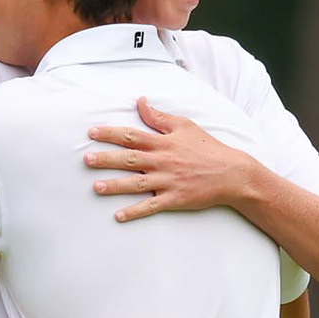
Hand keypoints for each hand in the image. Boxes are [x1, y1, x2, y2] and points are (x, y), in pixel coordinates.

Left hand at [85, 98, 256, 221]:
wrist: (231, 173)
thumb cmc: (207, 147)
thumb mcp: (185, 126)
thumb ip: (159, 117)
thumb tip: (140, 101)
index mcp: (163, 142)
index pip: (132, 135)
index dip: (110, 133)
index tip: (91, 132)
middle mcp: (162, 161)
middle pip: (130, 159)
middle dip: (107, 159)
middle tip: (87, 160)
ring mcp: (168, 181)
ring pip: (136, 184)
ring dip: (115, 186)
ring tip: (96, 187)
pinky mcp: (174, 199)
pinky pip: (151, 206)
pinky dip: (135, 212)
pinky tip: (118, 216)